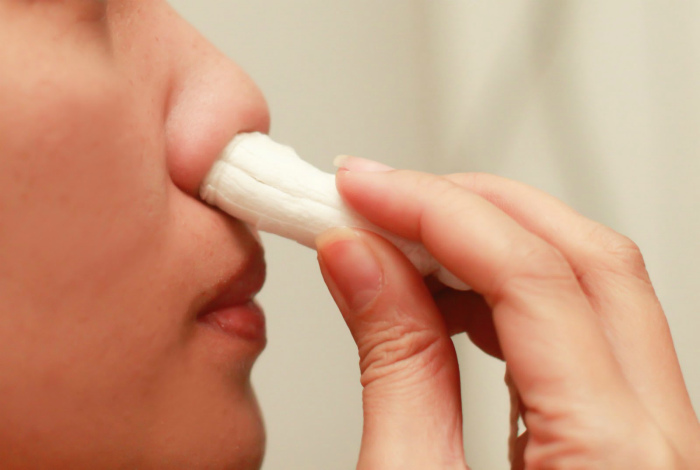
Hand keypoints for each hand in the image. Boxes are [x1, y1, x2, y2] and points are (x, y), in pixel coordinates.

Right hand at [315, 158, 699, 468]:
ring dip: (491, 247)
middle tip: (384, 198)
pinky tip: (448, 296)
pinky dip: (508, 296)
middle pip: (586, 259)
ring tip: (403, 244)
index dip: (436, 212)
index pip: (533, 276)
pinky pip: (581, 334)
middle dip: (473, 209)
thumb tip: (360, 259)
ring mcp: (651, 440)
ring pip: (591, 288)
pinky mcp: (621, 443)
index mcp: (616, 460)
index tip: (365, 189)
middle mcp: (659, 443)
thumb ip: (394, 367)